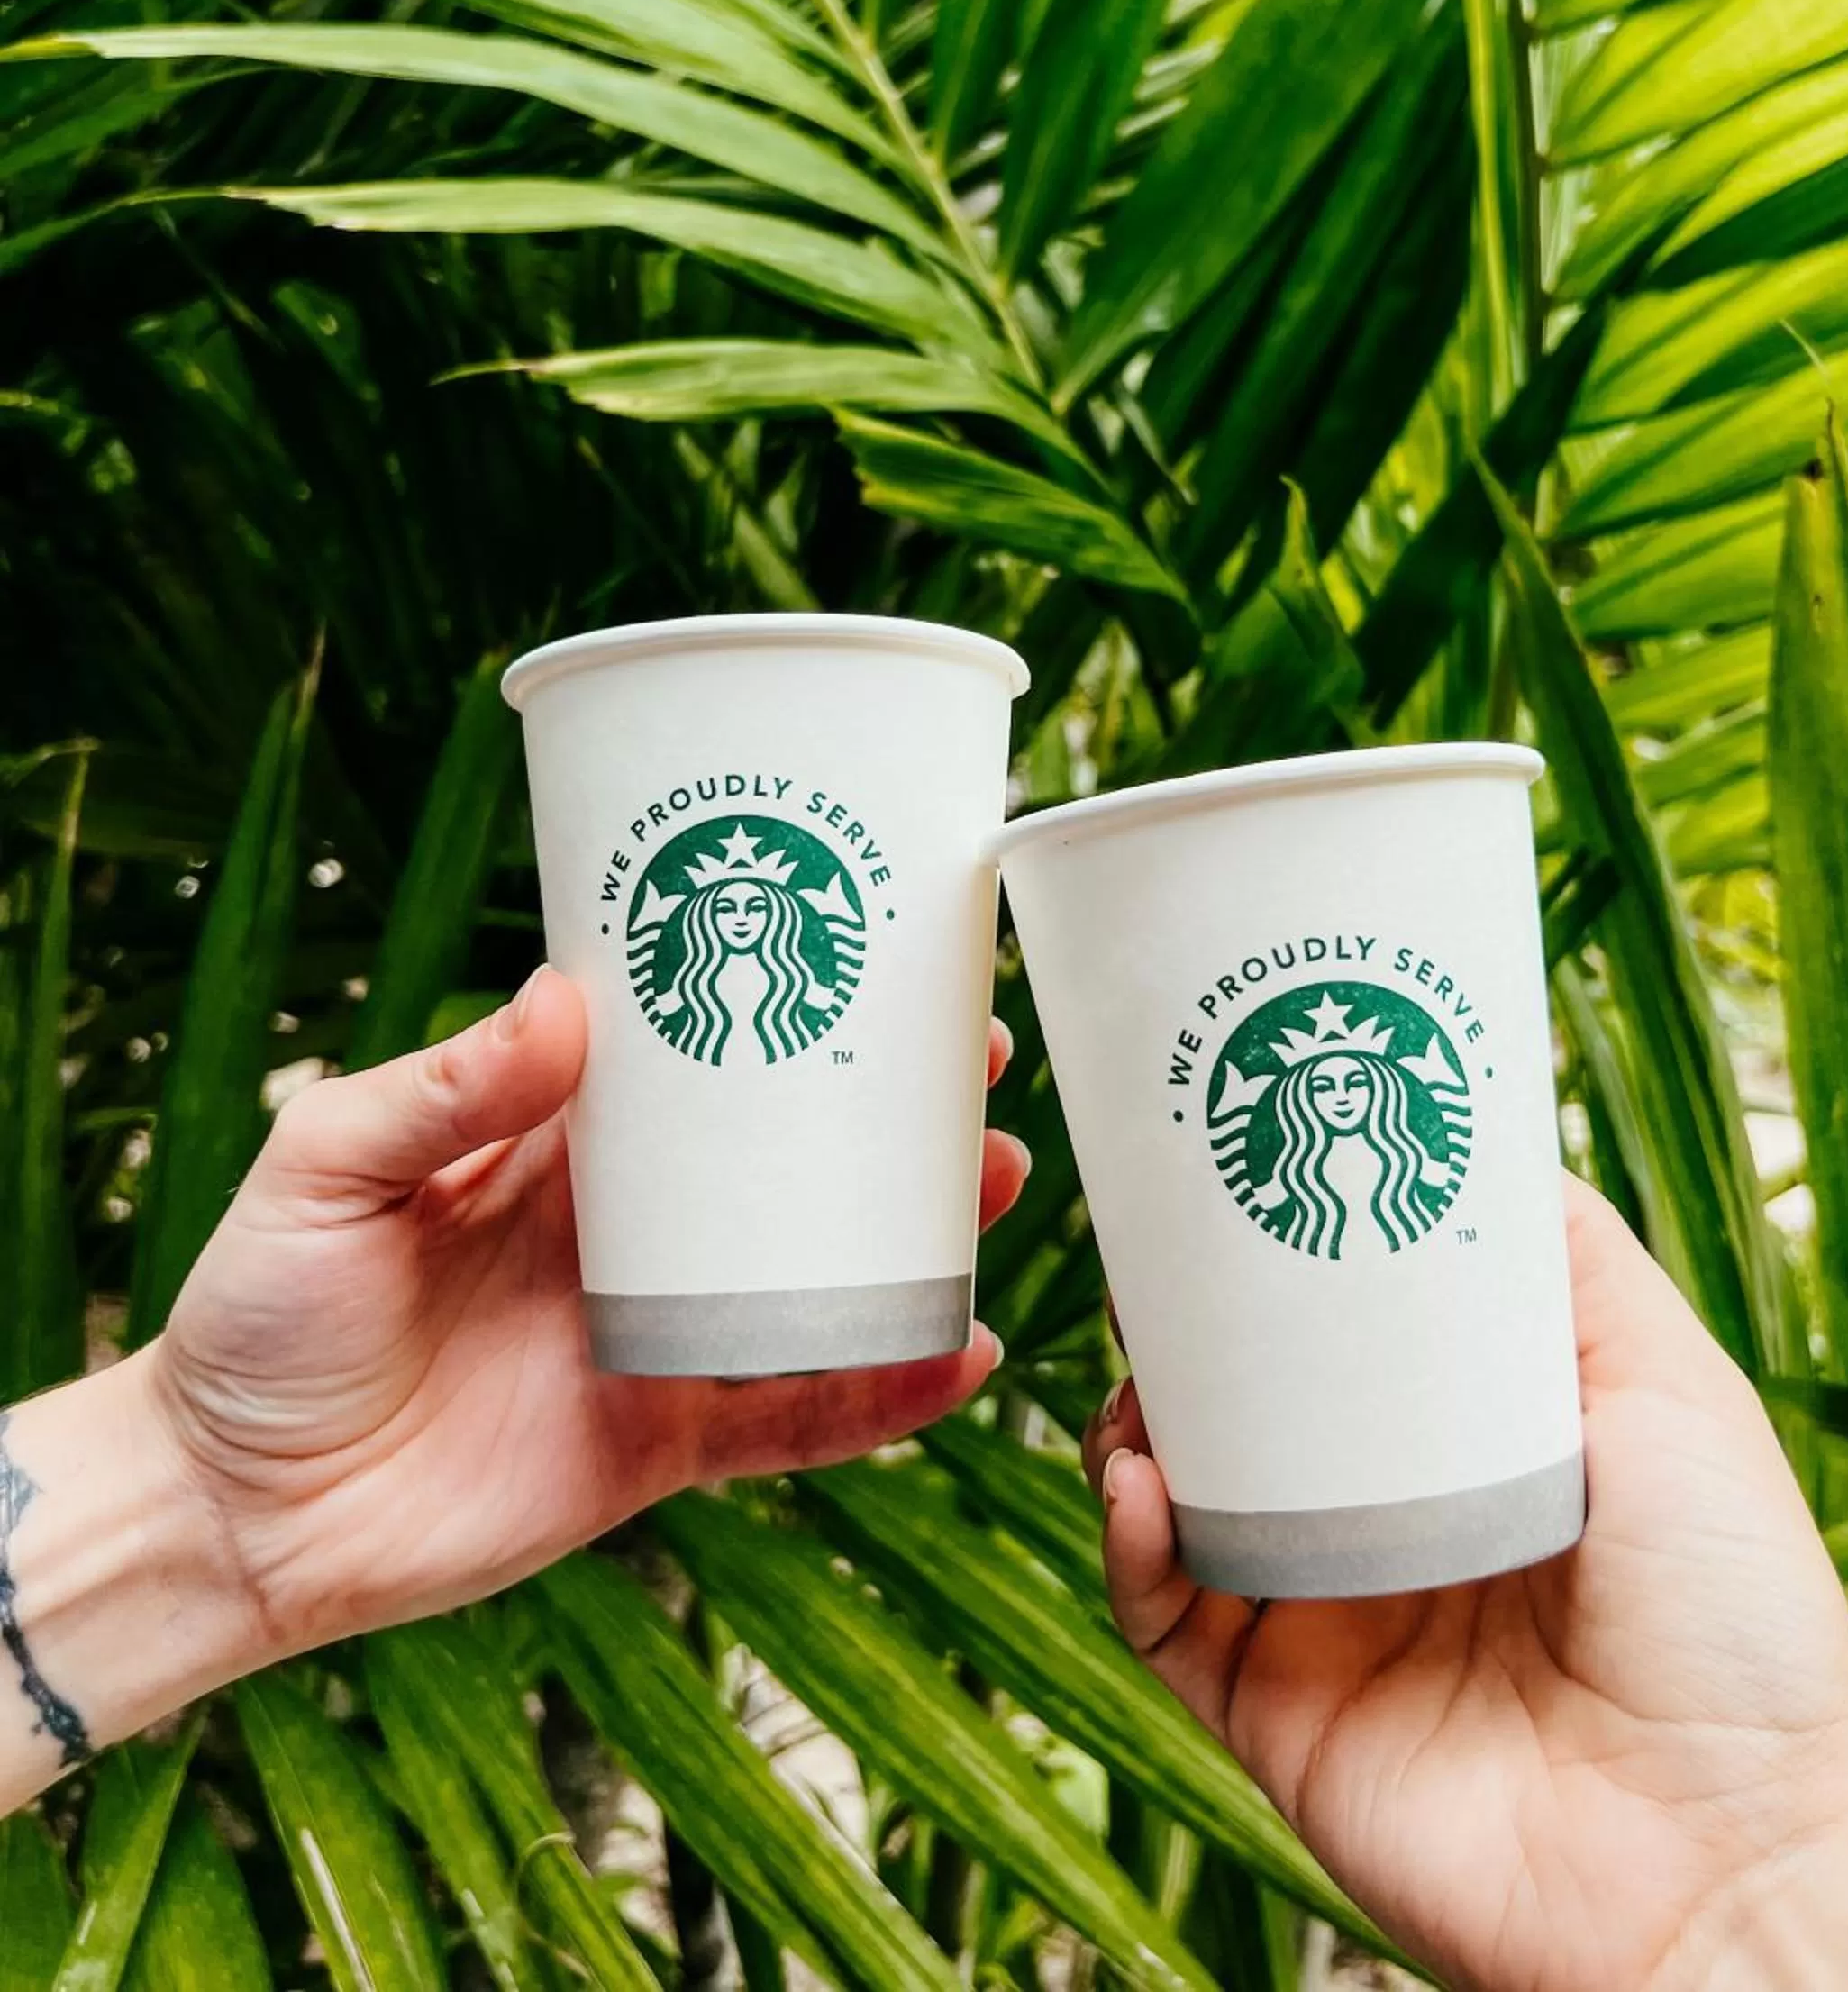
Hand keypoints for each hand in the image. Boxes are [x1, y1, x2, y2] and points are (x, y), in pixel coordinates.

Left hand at [146, 968, 1023, 1656]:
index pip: (694, 1059)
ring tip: (999, 1184)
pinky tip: (964, 1354)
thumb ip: (442, 1091)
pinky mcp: (659, 1443)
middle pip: (784, 1160)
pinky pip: (795, 1414)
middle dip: (885, 1112)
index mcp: (554, 1145)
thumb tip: (562, 1000)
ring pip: (816, 1278)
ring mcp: (655, 1336)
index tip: (871, 954)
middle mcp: (624, 1230)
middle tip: (976, 1062)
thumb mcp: (326, 1166)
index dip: (783, 1006)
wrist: (229, 1513)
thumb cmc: (256, 1315)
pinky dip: (883, 1392)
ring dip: (915, 1237)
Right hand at [1086, 1177, 1847, 1991]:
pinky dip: (1126, 1540)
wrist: (1729, 1855)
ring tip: (1139, 1370)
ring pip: (1186, 1500)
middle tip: (1156, 1263)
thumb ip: (1572, 1268)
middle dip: (1193, 1335)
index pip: (1354, 1345)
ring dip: (1138, 1423)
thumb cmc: (1735, 1621)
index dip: (1289, 1271)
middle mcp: (1394, 1532)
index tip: (1240, 1186)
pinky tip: (1134, 1479)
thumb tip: (1486, 1141)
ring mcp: (1329, 1624)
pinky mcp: (1275, 1716)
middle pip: (1253, 1413)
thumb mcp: (1676, 1390)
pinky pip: (1163, 1614)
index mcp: (1479, 1456)